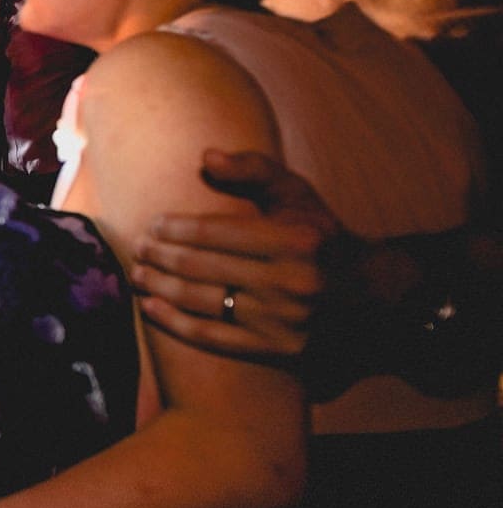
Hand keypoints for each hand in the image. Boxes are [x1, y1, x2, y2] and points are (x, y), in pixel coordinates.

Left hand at [133, 148, 338, 358]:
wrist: (369, 295)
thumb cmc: (319, 236)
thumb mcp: (296, 195)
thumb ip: (253, 170)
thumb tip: (206, 157)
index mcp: (298, 241)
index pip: (218, 233)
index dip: (177, 229)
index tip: (153, 225)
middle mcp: (294, 282)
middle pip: (205, 268)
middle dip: (162, 256)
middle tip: (138, 248)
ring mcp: (286, 321)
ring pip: (204, 302)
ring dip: (161, 287)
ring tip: (138, 274)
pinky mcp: (278, 350)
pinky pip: (213, 337)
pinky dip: (175, 322)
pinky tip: (151, 306)